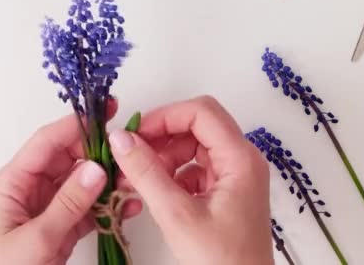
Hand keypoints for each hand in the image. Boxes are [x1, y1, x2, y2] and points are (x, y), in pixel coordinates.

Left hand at [0, 101, 141, 264]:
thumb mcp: (34, 239)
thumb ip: (66, 204)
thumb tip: (96, 168)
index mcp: (12, 183)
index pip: (46, 143)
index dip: (76, 124)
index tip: (107, 111)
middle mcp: (29, 189)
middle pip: (68, 159)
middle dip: (98, 155)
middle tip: (128, 156)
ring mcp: (47, 208)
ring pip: (81, 183)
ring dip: (107, 182)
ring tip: (133, 182)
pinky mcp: (61, 227)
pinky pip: (87, 208)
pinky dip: (107, 206)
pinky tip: (128, 205)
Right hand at [109, 96, 272, 264]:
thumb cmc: (220, 261)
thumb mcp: (176, 214)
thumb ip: (146, 173)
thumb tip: (121, 139)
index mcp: (240, 159)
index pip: (201, 112)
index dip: (165, 116)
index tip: (135, 133)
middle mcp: (242, 161)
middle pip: (198, 126)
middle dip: (162, 136)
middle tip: (132, 153)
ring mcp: (235, 176)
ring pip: (194, 147)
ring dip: (164, 157)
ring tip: (138, 178)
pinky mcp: (226, 192)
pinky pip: (195, 168)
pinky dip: (172, 174)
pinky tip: (155, 191)